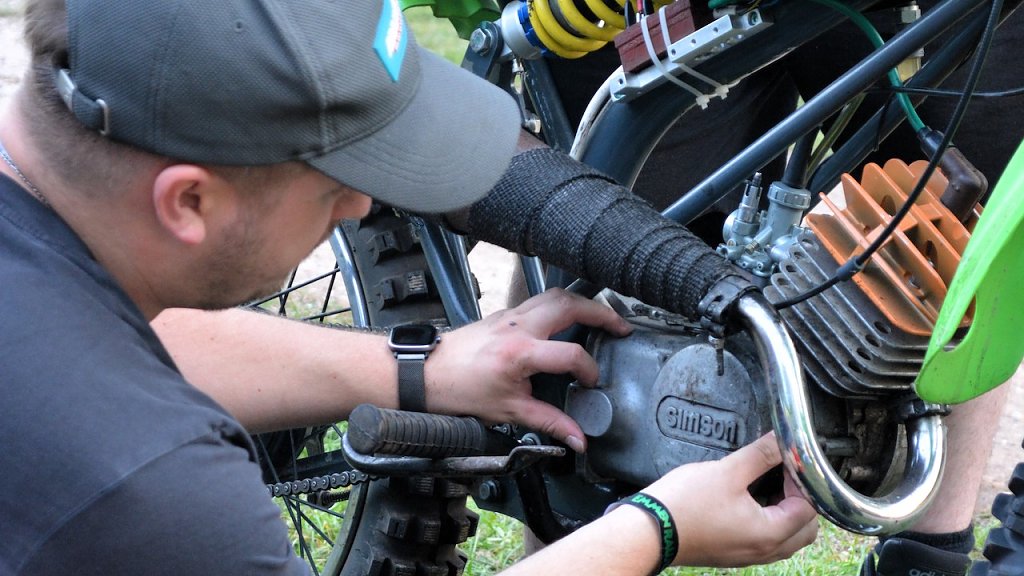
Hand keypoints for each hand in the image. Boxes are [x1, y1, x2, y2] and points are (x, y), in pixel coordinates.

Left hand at [424, 288, 631, 452]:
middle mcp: (517, 326)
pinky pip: (538, 300)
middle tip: (621, 325)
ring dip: (581, 302)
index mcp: (520, 353)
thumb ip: (549, 423)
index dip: (589, 370)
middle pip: (569, 305)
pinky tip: (568, 318)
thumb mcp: (508, 412)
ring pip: (554, 295)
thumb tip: (577, 439)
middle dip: (601, 313)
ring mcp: (510, 314)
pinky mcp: (503, 313)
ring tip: (602, 315)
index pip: (570, 355)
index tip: (592, 383)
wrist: (425, 374)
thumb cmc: (459, 391)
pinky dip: (560, 305)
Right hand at [639, 432, 818, 567]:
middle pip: (804, 530)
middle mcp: (763, 551)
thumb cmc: (684, 505)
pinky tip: (749, 502)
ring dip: (786, 513)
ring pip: (786, 539)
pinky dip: (768, 523)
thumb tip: (782, 441)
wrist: (649, 530)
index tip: (787, 462)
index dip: (802, 481)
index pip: (809, 508)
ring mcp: (747, 556)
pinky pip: (765, 542)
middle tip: (783, 475)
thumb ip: (761, 455)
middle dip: (801, 500)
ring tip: (768, 486)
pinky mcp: (732, 554)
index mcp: (769, 533)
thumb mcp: (727, 471)